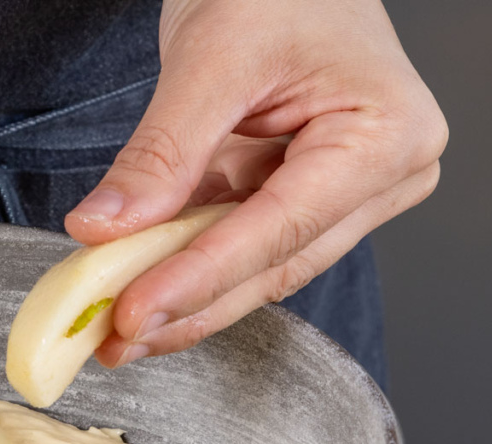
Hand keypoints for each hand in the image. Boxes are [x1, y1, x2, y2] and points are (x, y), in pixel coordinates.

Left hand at [65, 0, 446, 367]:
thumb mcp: (211, 54)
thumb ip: (161, 151)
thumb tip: (104, 230)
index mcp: (387, 133)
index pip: (280, 229)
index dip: (200, 278)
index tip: (133, 312)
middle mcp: (384, 174)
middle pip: (274, 264)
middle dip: (187, 304)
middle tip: (112, 341)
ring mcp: (348, 190)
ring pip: (257, 267)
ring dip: (183, 299)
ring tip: (114, 332)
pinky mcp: (305, 195)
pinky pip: (241, 242)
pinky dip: (184, 265)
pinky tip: (136, 290)